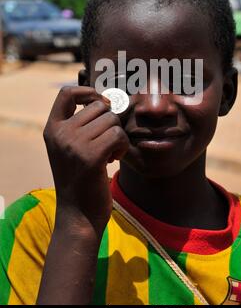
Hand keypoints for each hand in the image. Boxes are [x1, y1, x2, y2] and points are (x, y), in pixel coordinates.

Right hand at [43, 86, 129, 231]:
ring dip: (117, 136)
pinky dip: (122, 146)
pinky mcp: (91, 156)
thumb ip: (80, 125)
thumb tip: (107, 101)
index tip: (101, 103)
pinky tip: (114, 158)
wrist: (77, 215)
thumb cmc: (80, 180)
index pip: (66, 93)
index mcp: (52, 129)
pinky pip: (118, 135)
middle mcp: (60, 134)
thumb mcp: (70, 149)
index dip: (88, 92)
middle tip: (106, 143)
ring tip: (110, 153)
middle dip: (110, 122)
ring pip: (111, 120)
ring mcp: (73, 144)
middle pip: (99, 107)